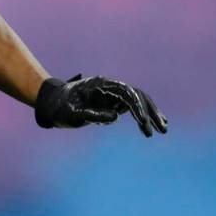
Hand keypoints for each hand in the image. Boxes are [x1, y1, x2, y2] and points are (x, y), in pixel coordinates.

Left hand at [34, 74, 167, 137]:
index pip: (125, 94)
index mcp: (100, 85)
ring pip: (138, 99)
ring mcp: (112, 93)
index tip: (143, 123)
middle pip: (136, 95)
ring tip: (163, 129)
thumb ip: (92, 115)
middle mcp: (109, 87)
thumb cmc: (60, 108)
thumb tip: (116, 117)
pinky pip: (134, 105)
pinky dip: (145, 113)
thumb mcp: (72, 114)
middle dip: (149, 111)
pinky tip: (158, 122)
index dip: (136, 108)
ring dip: (151, 112)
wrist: (51, 103)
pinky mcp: (113, 101)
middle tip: (160, 130)